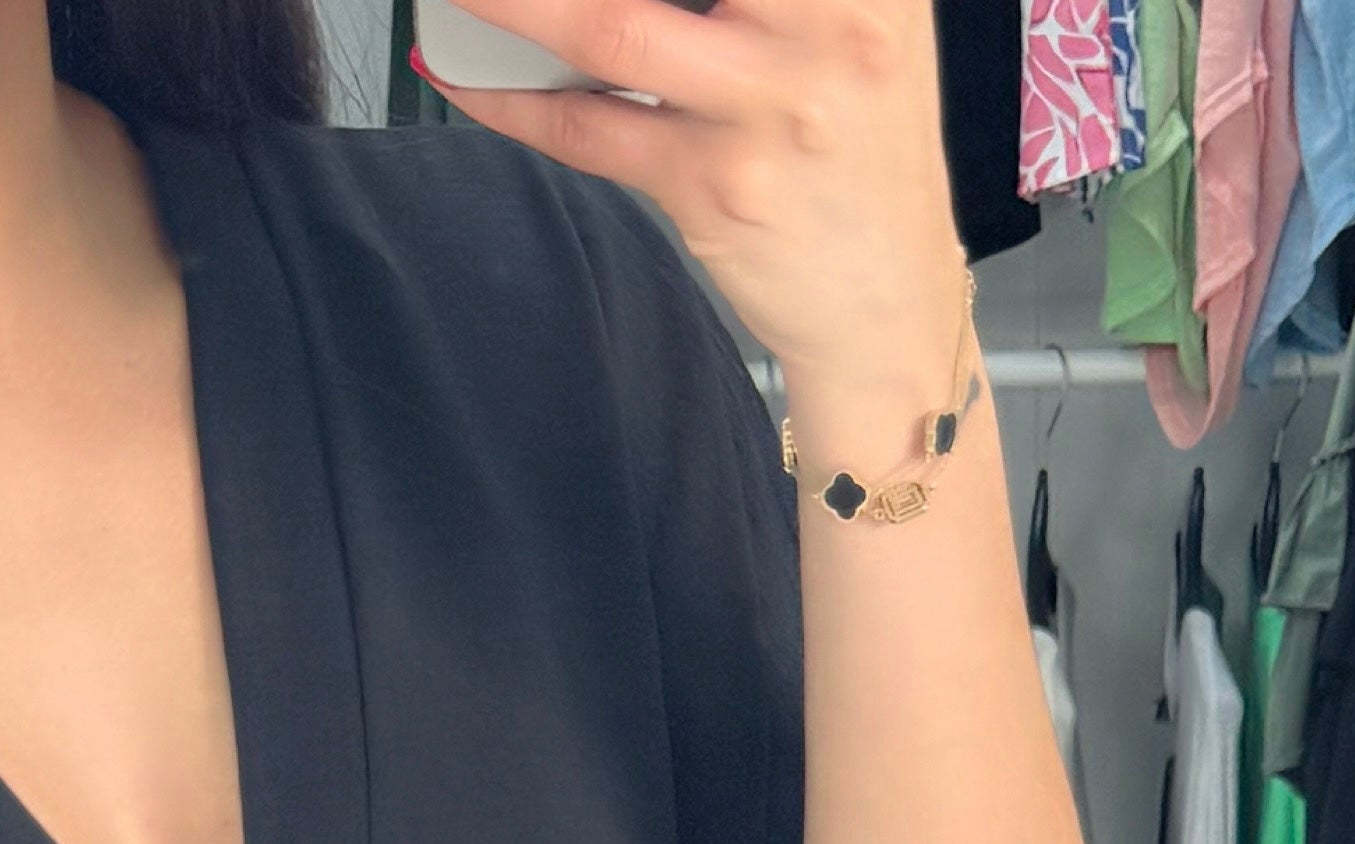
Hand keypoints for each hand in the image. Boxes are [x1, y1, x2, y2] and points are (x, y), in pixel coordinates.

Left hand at [423, 0, 973, 469]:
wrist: (889, 302)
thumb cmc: (861, 145)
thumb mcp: (863, 19)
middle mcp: (826, 28)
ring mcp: (766, 112)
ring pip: (608, 27)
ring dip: (509, 0)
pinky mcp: (712, 190)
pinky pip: (587, 130)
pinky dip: (511, 99)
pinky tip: (466, 73)